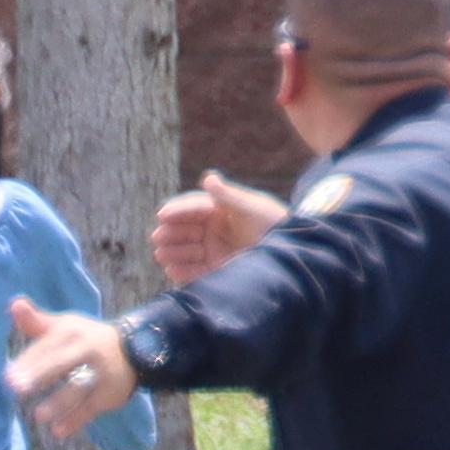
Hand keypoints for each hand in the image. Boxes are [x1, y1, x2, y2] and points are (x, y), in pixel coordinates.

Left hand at [7, 297, 136, 438]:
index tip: (8, 375)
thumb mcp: (65, 326)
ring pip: (79, 387)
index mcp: (73, 332)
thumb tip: (14, 303)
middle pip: (62, 363)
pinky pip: (91, 407)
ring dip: (60, 402)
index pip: (48, 346)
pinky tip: (58, 431)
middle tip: (16, 388)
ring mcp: (102, 373)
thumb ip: (37, 321)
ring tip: (39, 416)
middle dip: (40, 375)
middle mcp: (89, 350)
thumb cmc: (86, 339)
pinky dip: (76, 420)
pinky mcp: (110, 394)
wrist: (135, 350)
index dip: (29, 361)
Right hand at [150, 170, 287, 282]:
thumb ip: (228, 196)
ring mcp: (212, 249)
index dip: (177, 210)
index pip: (192, 207)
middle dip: (170, 233)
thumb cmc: (273, 222)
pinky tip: (171, 271)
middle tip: (158, 236)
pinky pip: (194, 270)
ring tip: (161, 254)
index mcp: (217, 208)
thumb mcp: (251, 207)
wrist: (291, 253)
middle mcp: (211, 228)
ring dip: (173, 252)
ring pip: (186, 250)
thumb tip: (208, 177)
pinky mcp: (216, 270)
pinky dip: (183, 271)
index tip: (163, 214)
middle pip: (184, 229)